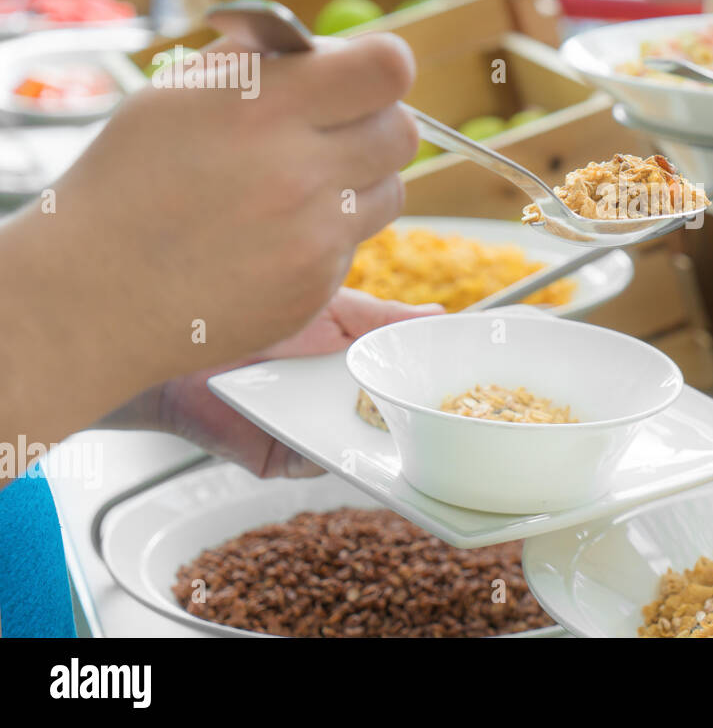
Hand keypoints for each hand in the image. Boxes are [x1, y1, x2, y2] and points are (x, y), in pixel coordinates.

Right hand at [7, 32, 417, 418]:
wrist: (94, 292)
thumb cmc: (133, 179)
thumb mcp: (178, 93)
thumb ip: (261, 60)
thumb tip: (328, 46)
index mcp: (263, 109)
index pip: (387, 69)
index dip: (382, 66)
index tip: (365, 75)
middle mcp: (299, 172)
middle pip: (403, 132)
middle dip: (375, 122)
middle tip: (333, 130)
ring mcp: (314, 237)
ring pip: (391, 190)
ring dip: (359, 181)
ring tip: (295, 185)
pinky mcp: (318, 286)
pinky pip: (356, 242)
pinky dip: (328, 233)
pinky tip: (273, 235)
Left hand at [104, 289, 442, 477]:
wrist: (179, 341)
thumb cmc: (250, 319)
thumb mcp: (333, 311)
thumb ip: (385, 318)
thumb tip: (439, 316)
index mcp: (354, 373)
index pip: (403, 388)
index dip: (433, 390)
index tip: (472, 385)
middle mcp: (338, 409)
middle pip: (391, 425)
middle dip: (422, 422)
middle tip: (457, 414)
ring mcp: (313, 437)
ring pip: (361, 448)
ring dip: (385, 440)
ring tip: (414, 425)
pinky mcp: (283, 461)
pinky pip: (319, 462)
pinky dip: (336, 450)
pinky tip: (348, 429)